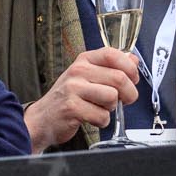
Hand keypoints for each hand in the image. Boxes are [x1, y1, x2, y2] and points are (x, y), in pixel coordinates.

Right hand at [25, 47, 139, 152]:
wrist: (42, 119)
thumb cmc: (68, 98)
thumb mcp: (88, 76)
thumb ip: (111, 67)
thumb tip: (133, 60)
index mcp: (85, 60)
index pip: (113, 55)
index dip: (130, 68)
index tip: (133, 79)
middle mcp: (78, 71)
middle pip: (119, 78)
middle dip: (128, 94)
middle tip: (124, 100)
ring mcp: (73, 89)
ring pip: (112, 97)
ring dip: (112, 108)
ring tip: (100, 108)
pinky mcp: (71, 108)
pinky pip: (102, 116)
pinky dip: (102, 121)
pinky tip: (92, 118)